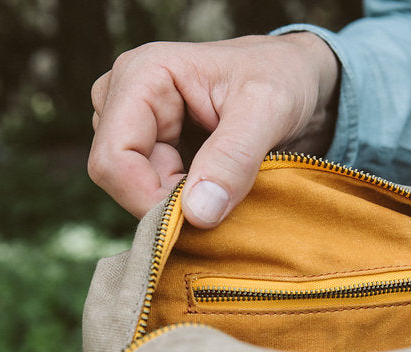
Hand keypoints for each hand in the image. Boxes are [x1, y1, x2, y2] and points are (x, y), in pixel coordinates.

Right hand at [88, 33, 338, 227]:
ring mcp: (129, 122)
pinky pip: (144, 191)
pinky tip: (213, 191)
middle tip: (220, 201)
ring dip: (175, 203)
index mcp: (141, 74)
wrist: (296, 79)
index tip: (202, 217)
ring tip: (222, 187)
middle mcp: (122, 95)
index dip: (150, 200)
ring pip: (129, 189)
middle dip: (165, 202)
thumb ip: (234, 158)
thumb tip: (197, 213)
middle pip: (117, 178)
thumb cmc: (284, 78)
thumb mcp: (270, 110)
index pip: (114, 159)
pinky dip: (179, 203)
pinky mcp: (144, 144)